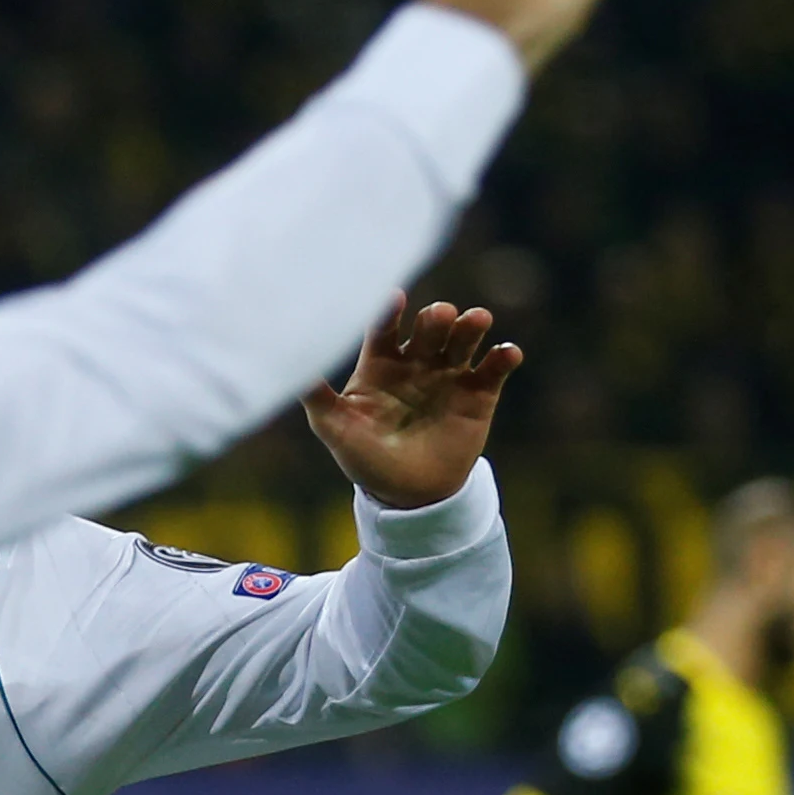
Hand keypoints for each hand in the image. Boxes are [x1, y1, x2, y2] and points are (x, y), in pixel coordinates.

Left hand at [303, 294, 519, 510]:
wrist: (408, 495)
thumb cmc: (365, 458)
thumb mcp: (335, 428)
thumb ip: (316, 396)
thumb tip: (286, 369)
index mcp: (381, 362)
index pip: (384, 327)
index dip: (388, 311)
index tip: (392, 299)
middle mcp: (417, 360)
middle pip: (429, 327)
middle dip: (436, 318)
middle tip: (438, 316)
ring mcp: (449, 374)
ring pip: (464, 338)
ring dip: (471, 325)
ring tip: (476, 321)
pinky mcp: (479, 393)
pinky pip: (494, 368)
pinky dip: (504, 357)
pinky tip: (507, 353)